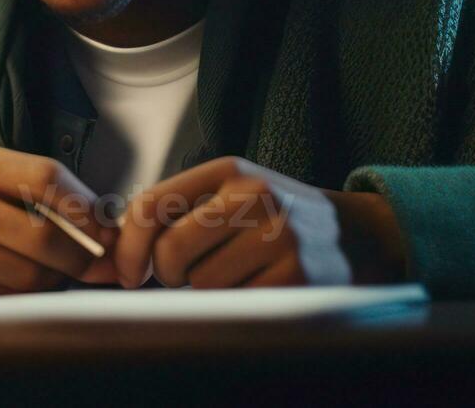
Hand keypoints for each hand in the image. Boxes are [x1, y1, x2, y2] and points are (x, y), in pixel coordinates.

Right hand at [0, 143, 120, 300]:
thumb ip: (42, 191)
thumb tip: (110, 232)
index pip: (47, 178)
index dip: (87, 208)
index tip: (106, 229)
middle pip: (45, 237)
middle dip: (81, 257)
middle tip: (92, 263)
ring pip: (31, 276)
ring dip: (53, 279)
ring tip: (49, 270)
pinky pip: (8, 298)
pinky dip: (24, 295)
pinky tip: (16, 280)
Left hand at [112, 156, 407, 288]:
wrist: (355, 236)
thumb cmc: (276, 219)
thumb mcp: (232, 195)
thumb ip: (179, 210)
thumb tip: (119, 249)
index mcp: (231, 170)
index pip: (152, 204)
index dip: (129, 246)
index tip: (128, 272)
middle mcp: (256, 196)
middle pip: (172, 250)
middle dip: (167, 274)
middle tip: (182, 277)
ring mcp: (281, 236)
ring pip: (202, 284)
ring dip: (205, 291)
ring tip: (233, 275)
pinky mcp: (298, 276)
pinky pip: (236, 303)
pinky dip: (236, 303)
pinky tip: (256, 287)